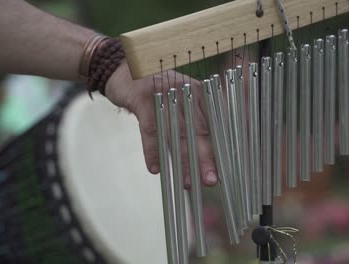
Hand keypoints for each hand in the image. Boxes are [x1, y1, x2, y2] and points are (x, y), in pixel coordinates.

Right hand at [105, 61, 218, 187]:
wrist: (123, 69)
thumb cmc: (156, 90)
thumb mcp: (180, 97)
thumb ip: (194, 118)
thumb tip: (207, 152)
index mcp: (197, 93)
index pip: (213, 123)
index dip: (219, 147)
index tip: (225, 168)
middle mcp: (183, 93)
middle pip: (198, 131)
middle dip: (206, 158)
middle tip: (211, 180)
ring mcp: (163, 96)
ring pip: (176, 134)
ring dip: (182, 161)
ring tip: (188, 182)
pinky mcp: (142, 100)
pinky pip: (150, 132)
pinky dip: (152, 152)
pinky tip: (156, 169)